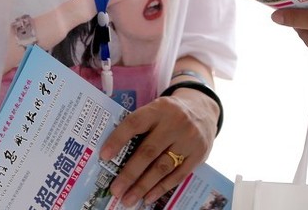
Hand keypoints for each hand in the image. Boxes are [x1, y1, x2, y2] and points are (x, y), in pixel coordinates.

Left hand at [97, 89, 219, 206]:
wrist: (204, 109)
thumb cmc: (170, 114)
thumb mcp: (156, 109)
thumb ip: (140, 125)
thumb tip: (114, 154)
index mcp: (159, 109)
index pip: (135, 123)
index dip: (118, 139)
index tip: (104, 156)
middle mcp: (175, 122)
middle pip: (149, 151)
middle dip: (130, 173)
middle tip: (115, 190)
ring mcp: (189, 139)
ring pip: (163, 166)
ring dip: (144, 186)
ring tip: (129, 199)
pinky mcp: (199, 154)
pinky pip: (178, 175)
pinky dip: (161, 187)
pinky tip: (148, 197)